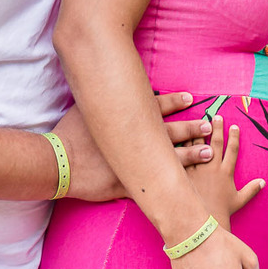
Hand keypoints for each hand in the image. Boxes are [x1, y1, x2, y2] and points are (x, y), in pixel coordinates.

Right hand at [55, 93, 211, 202]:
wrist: (58, 163)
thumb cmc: (70, 134)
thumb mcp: (85, 108)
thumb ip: (102, 99)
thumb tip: (108, 83)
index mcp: (125, 120)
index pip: (157, 107)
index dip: (176, 102)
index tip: (192, 99)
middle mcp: (133, 141)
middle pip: (170, 132)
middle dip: (192, 129)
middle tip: (209, 127)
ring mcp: (133, 163)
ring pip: (169, 159)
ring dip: (190, 155)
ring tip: (208, 153)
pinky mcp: (128, 183)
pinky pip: (153, 184)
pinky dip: (170, 185)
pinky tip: (186, 186)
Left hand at [185, 116, 264, 225]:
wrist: (204, 223)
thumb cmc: (222, 212)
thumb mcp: (240, 200)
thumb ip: (252, 190)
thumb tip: (263, 182)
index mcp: (226, 173)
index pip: (232, 150)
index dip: (233, 137)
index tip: (234, 126)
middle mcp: (212, 169)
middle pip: (215, 143)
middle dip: (217, 129)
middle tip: (217, 116)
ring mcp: (197, 170)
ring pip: (197, 146)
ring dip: (198, 132)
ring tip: (199, 121)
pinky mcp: (185, 174)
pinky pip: (182, 156)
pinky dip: (182, 145)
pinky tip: (180, 136)